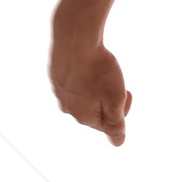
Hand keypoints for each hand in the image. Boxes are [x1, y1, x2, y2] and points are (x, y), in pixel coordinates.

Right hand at [50, 28, 131, 145]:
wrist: (75, 38)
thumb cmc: (98, 69)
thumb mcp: (115, 100)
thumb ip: (116, 124)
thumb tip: (118, 143)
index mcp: (83, 117)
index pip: (107, 125)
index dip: (121, 109)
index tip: (126, 91)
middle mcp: (67, 107)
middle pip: (94, 110)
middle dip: (107, 98)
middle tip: (115, 80)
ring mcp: (58, 90)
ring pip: (82, 94)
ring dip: (94, 86)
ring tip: (100, 70)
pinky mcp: (54, 74)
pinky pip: (73, 80)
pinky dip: (82, 74)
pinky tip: (87, 63)